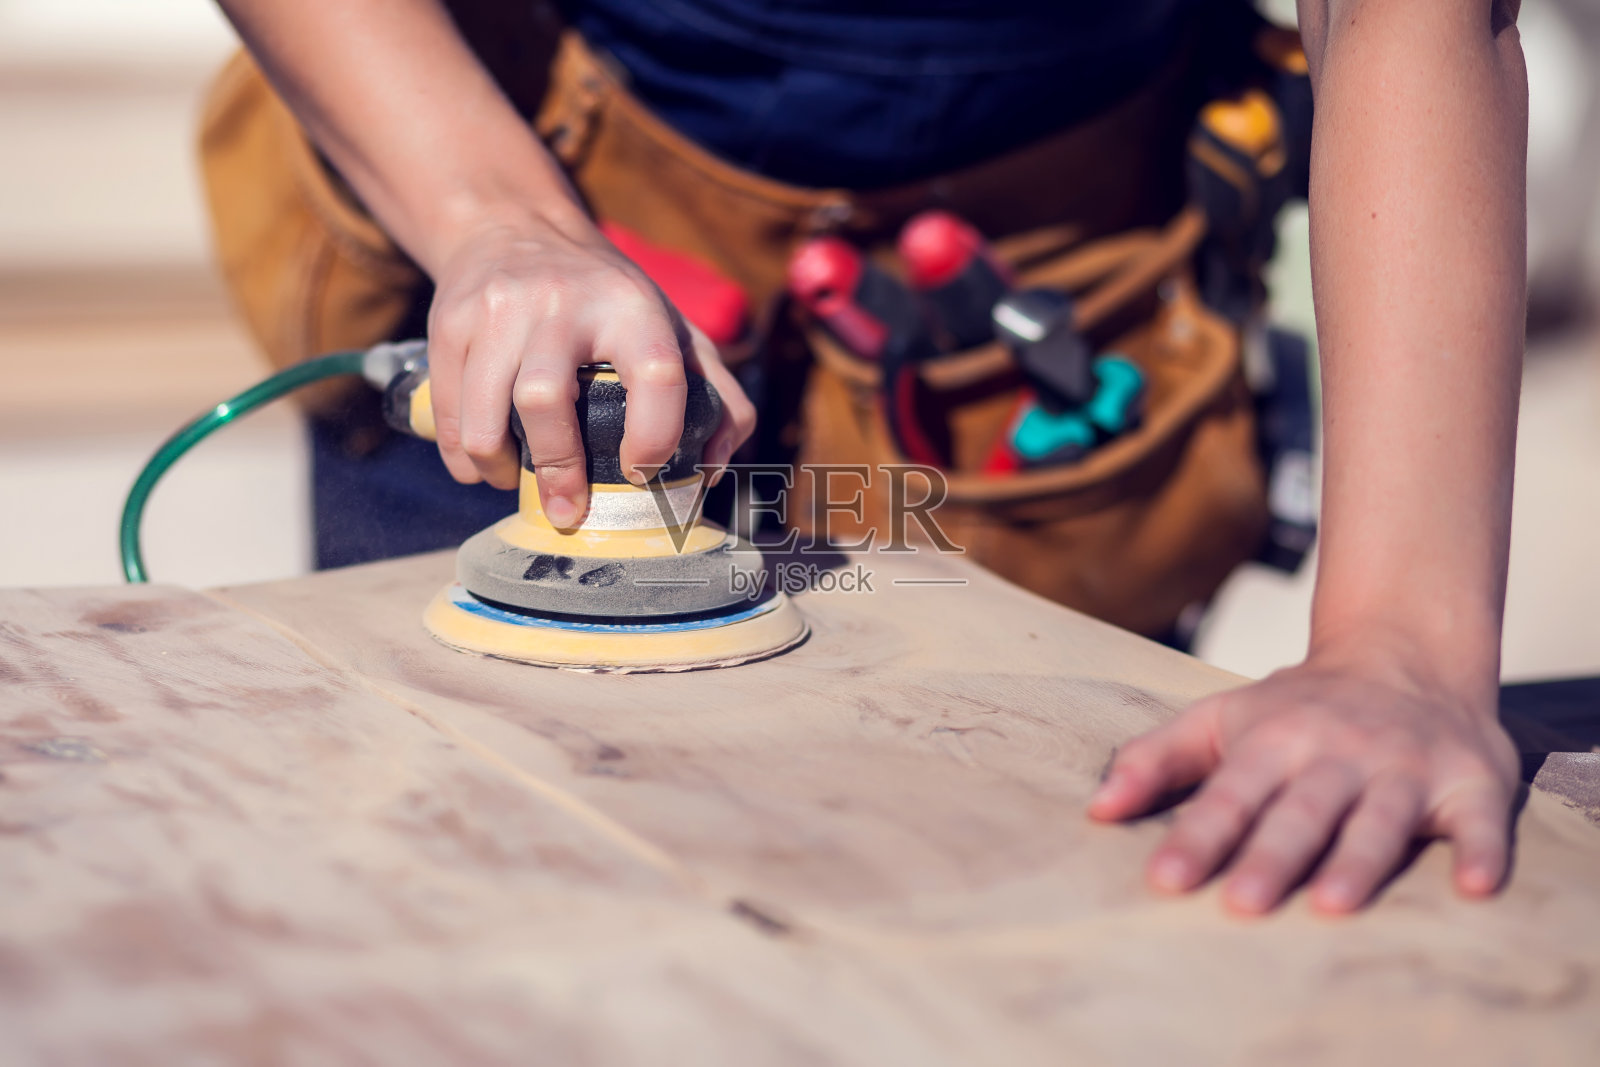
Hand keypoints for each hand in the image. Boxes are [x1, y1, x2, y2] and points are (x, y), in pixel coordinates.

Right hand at [424, 213, 755, 523]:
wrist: (515, 227)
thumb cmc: (608, 299)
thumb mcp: (674, 327)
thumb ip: (718, 397)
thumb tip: (713, 471)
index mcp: (631, 307)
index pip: (656, 373)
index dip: (654, 435)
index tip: (640, 473)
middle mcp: (561, 301)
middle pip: (544, 399)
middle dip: (556, 470)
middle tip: (567, 512)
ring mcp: (498, 310)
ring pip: (483, 415)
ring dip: (498, 467)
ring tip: (514, 481)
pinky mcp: (449, 322)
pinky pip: (448, 411)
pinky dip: (463, 455)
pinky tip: (484, 462)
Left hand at [1088, 646, 1519, 914]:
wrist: (1407, 654)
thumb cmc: (1298, 708)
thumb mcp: (1221, 717)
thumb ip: (1156, 759)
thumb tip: (1096, 810)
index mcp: (1273, 740)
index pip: (1229, 793)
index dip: (1198, 837)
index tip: (1164, 881)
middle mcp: (1338, 752)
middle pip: (1300, 811)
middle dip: (1271, 857)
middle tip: (1242, 904)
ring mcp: (1406, 767)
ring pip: (1379, 818)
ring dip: (1359, 860)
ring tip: (1335, 905)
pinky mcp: (1471, 781)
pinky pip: (1482, 821)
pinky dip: (1483, 852)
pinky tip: (1474, 888)